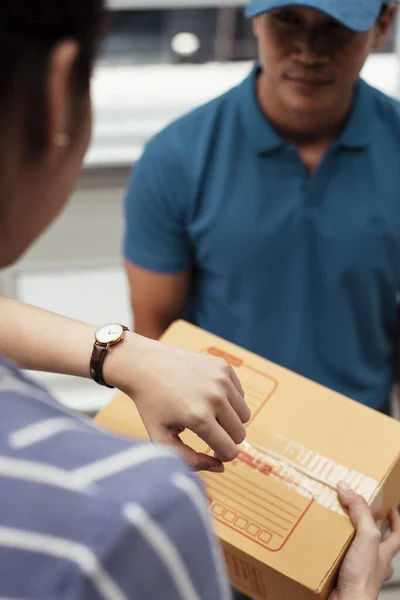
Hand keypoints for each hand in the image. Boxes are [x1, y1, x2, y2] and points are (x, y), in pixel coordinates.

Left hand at [109, 332, 250, 471]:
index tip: (210, 449)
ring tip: (208, 413)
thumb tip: (220, 467)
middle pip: (240, 434)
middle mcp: (214, 397)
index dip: (221, 454)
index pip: (230, 450)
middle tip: (207, 430)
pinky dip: (229, 399)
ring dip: (230, 418)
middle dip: (226, 437)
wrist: (144, 364)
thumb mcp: (162, 438)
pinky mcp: (223, 366)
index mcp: (199, 418)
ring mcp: (221, 379)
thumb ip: (190, 460)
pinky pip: (240, 394)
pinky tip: (207, 394)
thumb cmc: (151, 405)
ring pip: (244, 414)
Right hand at [329, 482, 399, 599]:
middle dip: (370, 528)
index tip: (391, 508)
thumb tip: (347, 489)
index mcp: (383, 553)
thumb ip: (360, 511)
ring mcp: (359, 571)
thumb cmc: (362, 579)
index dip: (396, 521)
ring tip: (336, 525)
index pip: (397, 535)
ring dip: (349, 539)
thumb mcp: (367, 537)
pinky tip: (322, 546)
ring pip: (357, 551)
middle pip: (377, 542)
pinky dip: (331, 552)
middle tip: (358, 513)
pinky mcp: (342, 577)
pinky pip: (338, 560)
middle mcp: (374, 563)